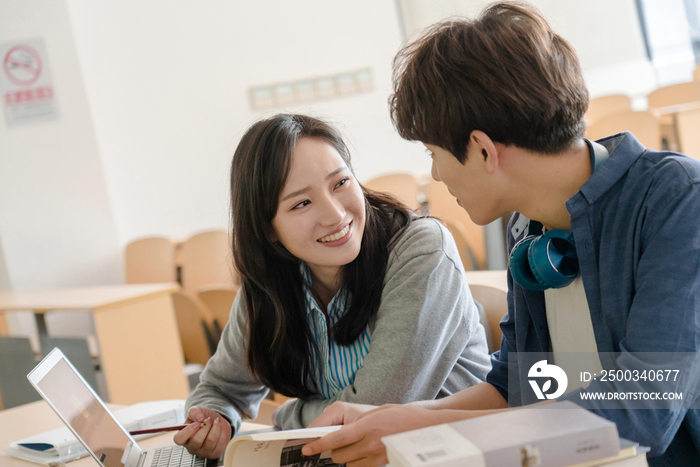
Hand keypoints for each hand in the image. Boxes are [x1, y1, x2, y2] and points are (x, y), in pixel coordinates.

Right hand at [173, 406, 231, 458]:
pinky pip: (221, 442)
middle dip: (206, 425)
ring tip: (216, 422)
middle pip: (197, 440)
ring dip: (216, 427)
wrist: (216, 421)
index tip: (197, 423)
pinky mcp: (215, 453)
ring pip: (211, 440)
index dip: (188, 431)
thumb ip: (194, 411)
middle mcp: (191, 447)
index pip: (179, 439)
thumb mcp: (196, 410)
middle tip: (208, 419)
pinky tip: (220, 429)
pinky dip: (222, 432)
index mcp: (183, 438)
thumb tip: (199, 418)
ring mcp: (203, 452)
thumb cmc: (203, 417)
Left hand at [302, 404, 439, 466]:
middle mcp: (370, 444)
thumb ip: (360, 422)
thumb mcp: (380, 411)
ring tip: (354, 447)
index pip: (336, 439)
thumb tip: (342, 430)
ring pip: (349, 464)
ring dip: (346, 458)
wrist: (429, 429)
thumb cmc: (404, 416)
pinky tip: (364, 453)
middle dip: (333, 451)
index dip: (318, 445)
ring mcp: (377, 457)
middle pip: (339, 455)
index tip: (306, 449)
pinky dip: (358, 463)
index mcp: (367, 426)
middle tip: (335, 444)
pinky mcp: (383, 464)